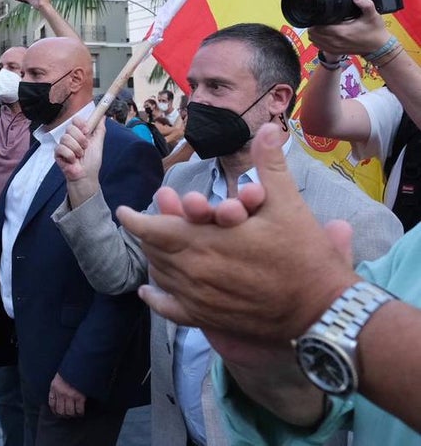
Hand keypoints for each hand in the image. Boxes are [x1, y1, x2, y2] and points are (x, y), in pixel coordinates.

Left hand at [48, 373, 85, 417]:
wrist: (78, 366)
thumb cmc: (68, 371)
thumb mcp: (58, 378)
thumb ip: (56, 387)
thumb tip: (56, 398)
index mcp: (54, 387)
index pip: (51, 403)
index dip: (54, 410)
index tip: (57, 413)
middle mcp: (61, 393)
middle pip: (60, 410)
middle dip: (63, 415)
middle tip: (67, 416)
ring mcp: (70, 395)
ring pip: (69, 412)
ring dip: (72, 415)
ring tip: (74, 414)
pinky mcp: (79, 397)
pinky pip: (79, 409)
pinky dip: (80, 413)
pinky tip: (81, 412)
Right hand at [54, 117, 104, 183]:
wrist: (86, 176)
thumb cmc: (92, 161)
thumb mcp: (98, 143)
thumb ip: (100, 129)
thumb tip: (103, 116)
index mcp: (80, 133)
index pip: (75, 120)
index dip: (81, 124)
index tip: (87, 131)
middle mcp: (70, 137)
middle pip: (70, 128)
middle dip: (80, 139)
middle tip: (85, 147)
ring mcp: (63, 144)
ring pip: (65, 138)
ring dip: (76, 149)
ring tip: (79, 156)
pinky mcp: (57, 153)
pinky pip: (61, 148)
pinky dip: (70, 155)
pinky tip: (73, 160)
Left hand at [115, 123, 358, 342]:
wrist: (322, 310)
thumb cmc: (305, 257)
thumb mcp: (288, 205)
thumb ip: (271, 165)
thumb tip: (267, 127)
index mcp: (206, 241)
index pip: (154, 230)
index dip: (135, 220)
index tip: (123, 212)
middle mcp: (195, 270)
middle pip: (155, 251)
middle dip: (148, 234)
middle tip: (143, 223)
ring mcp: (200, 298)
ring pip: (162, 276)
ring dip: (154, 259)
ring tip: (151, 247)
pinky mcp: (210, 319)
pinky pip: (172, 310)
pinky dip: (157, 299)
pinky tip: (149, 292)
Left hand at [307, 0, 390, 56]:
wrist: (379, 47)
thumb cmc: (375, 32)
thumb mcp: (373, 15)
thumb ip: (365, 4)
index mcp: (341, 32)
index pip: (318, 27)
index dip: (315, 19)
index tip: (318, 13)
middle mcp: (335, 42)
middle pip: (313, 33)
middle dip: (314, 24)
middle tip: (319, 17)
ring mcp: (333, 48)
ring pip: (313, 39)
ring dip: (314, 31)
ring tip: (320, 23)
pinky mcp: (334, 52)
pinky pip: (318, 45)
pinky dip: (317, 38)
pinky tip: (323, 32)